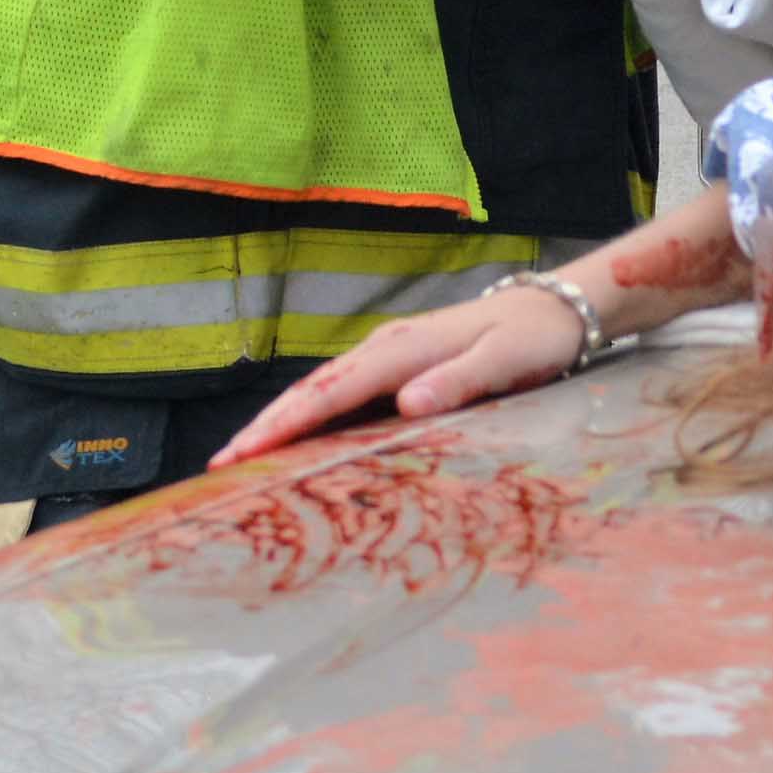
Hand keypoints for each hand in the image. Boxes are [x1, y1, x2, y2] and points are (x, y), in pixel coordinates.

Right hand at [211, 284, 584, 467]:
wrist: (552, 308)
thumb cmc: (531, 338)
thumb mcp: (504, 361)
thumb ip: (456, 382)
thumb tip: (406, 403)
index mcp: (404, 349)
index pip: (333, 390)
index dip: (289, 422)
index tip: (248, 451)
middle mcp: (386, 348)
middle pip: (313, 389)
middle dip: (265, 425)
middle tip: (220, 465)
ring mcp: (389, 355)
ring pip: (322, 390)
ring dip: (281, 421)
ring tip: (242, 457)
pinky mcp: (397, 365)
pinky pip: (342, 393)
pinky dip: (310, 415)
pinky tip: (295, 438)